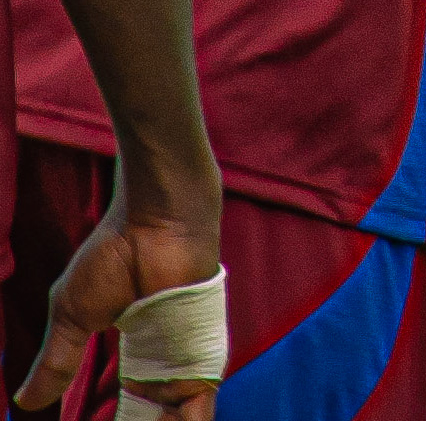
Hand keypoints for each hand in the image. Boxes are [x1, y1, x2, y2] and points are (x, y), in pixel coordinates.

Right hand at [16, 181, 223, 416]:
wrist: (158, 223)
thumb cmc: (114, 257)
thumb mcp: (73, 316)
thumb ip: (57, 362)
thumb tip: (25, 401)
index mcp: (131, 348)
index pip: (119, 400)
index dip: (104, 419)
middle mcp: (160, 356)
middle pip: (147, 413)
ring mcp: (182, 356)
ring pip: (172, 415)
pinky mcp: (201, 354)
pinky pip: (196, 405)